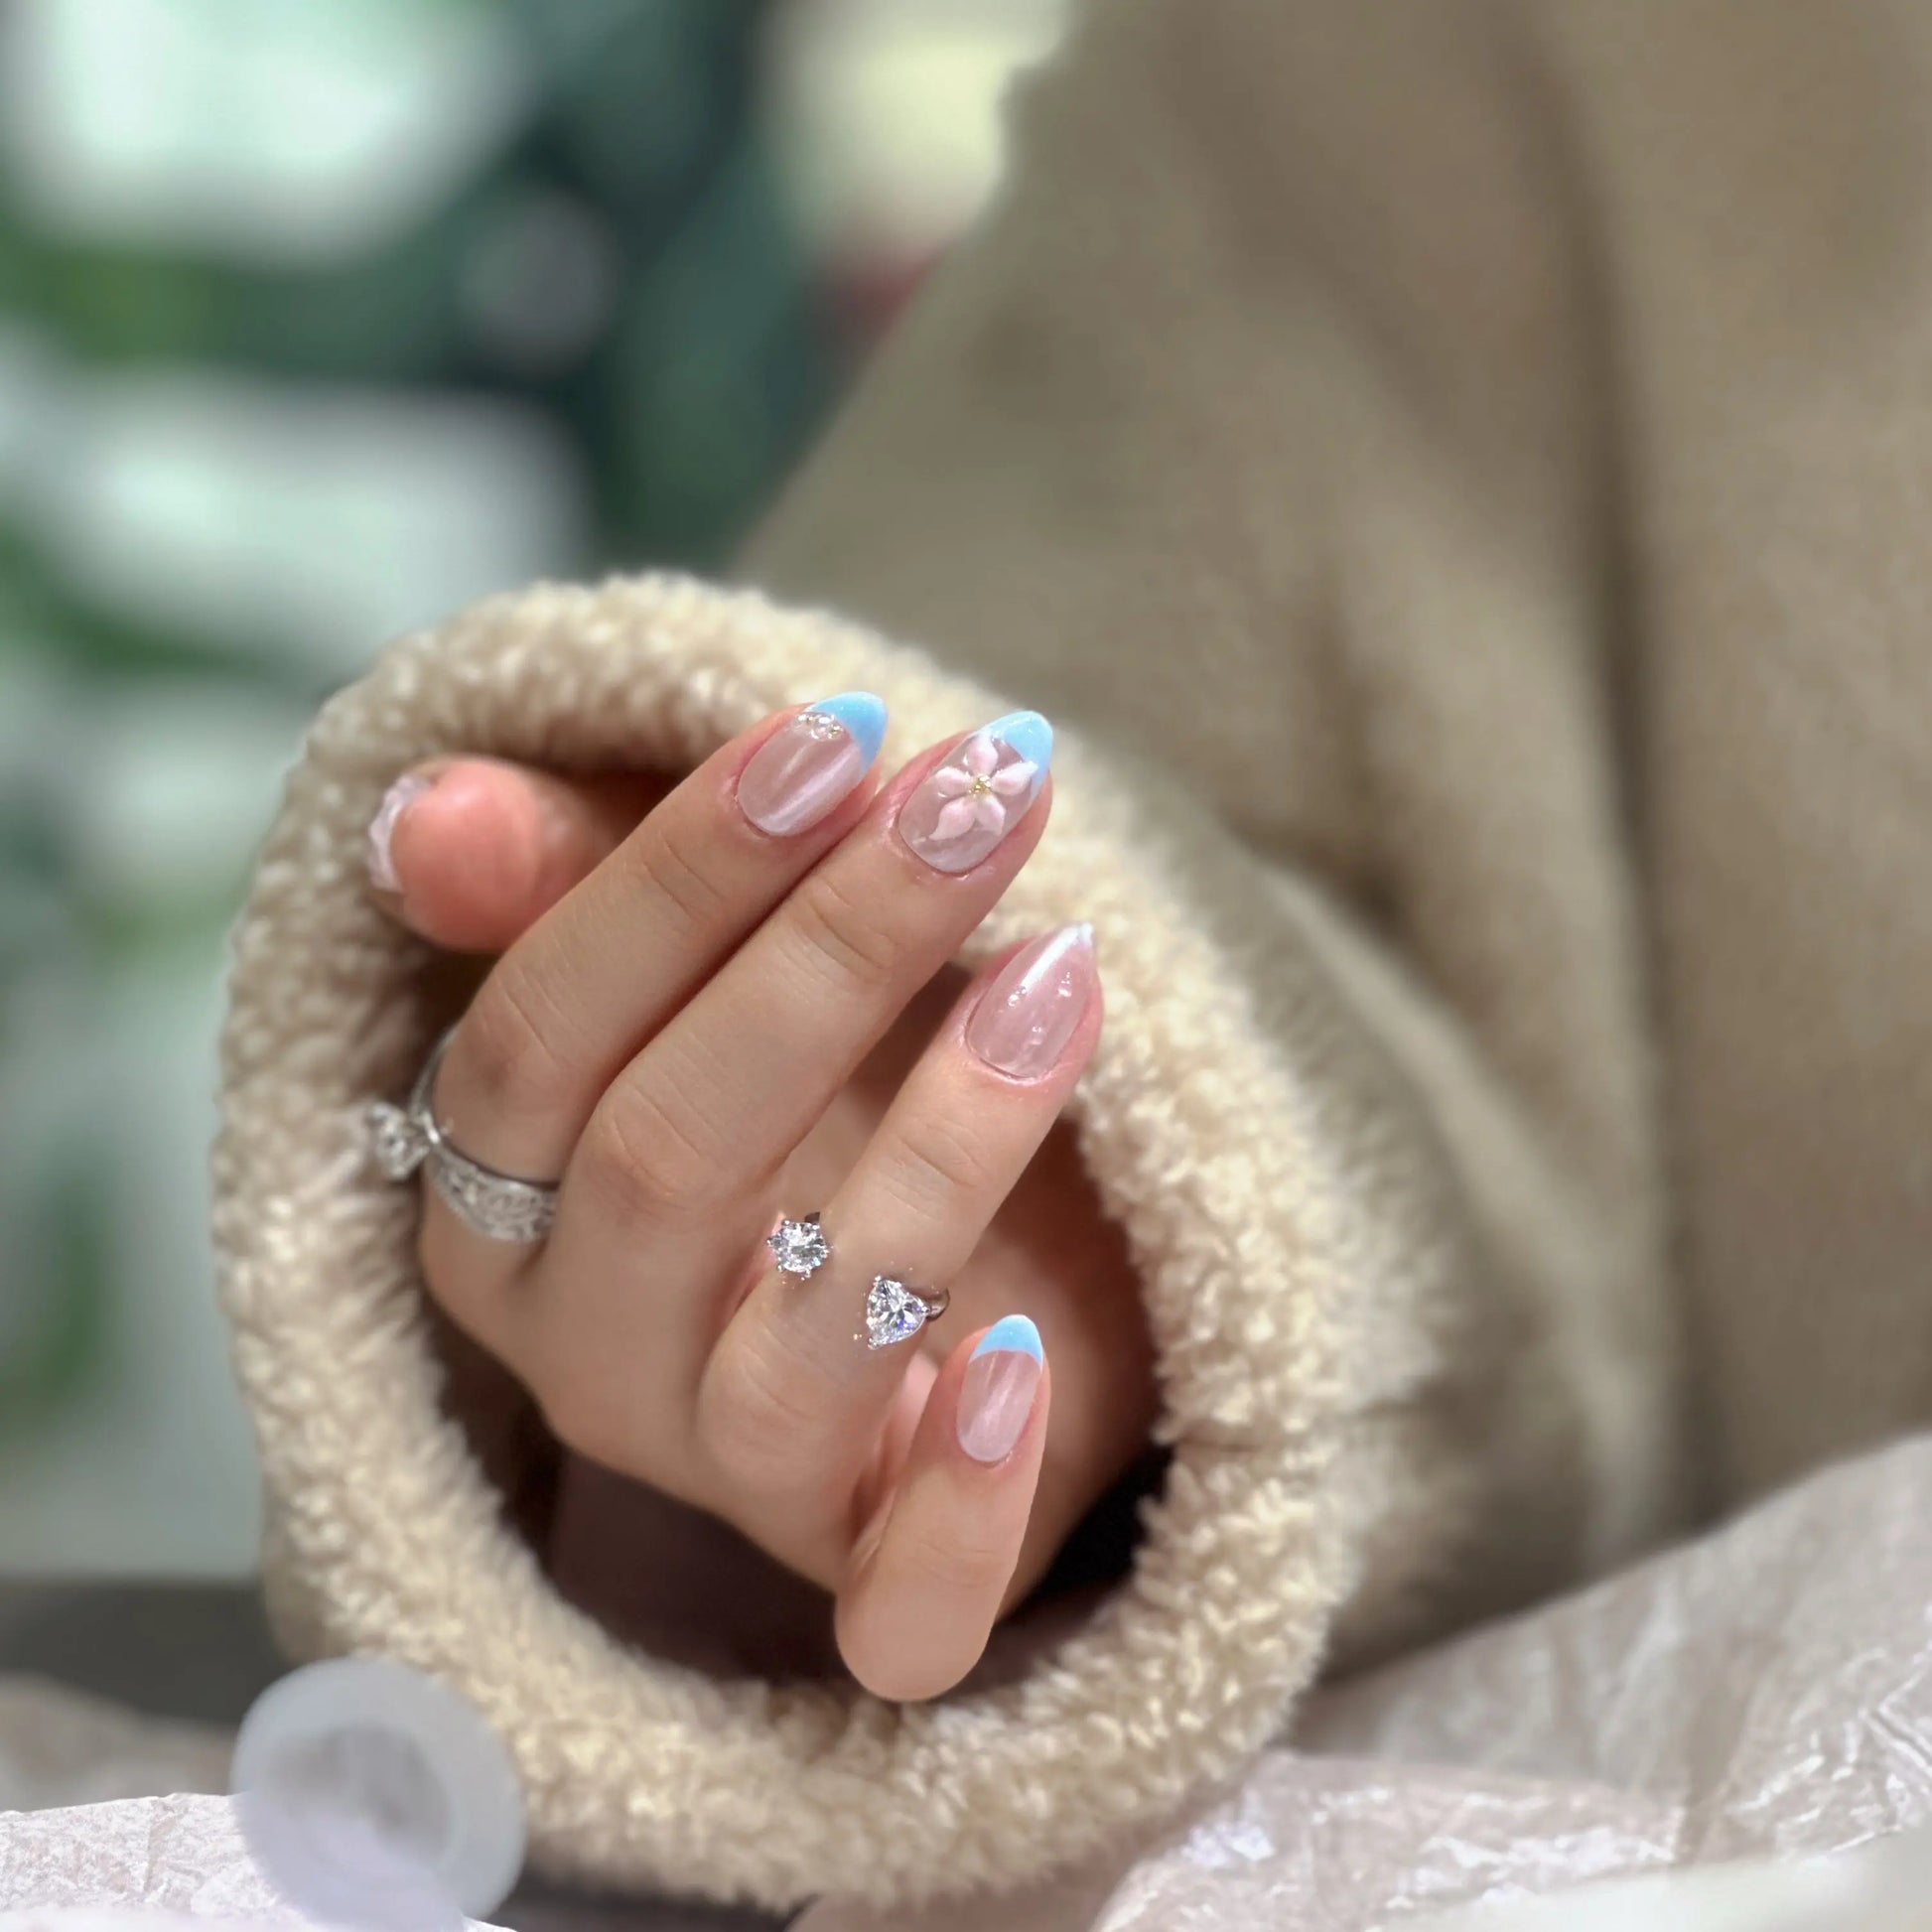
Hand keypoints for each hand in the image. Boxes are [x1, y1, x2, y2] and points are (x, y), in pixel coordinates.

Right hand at [367, 700, 1153, 1699]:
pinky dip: (962, 1501)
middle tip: (982, 800)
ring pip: (792, 1353)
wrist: (989, 1247)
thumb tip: (430, 810)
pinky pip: (899, 1611)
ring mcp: (732, 1476)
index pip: (544, 1031)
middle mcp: (592, 1352)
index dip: (683, 876)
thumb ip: (570, 876)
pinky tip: (1026, 1363)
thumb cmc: (834, 1074)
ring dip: (942, 1152)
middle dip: (833, 957)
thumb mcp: (716, 947)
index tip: (843, 736)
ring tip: (1065, 978)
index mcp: (508, 1199)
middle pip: (666, 1159)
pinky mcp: (878, 1572)